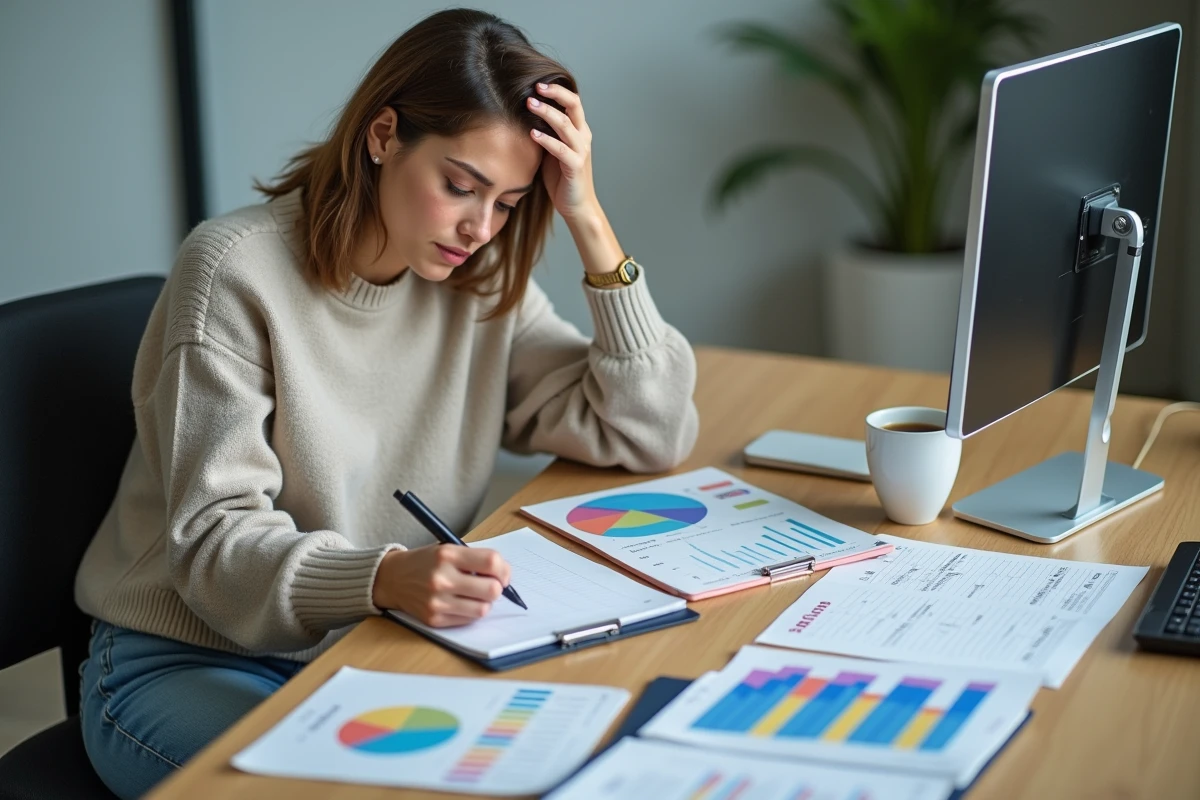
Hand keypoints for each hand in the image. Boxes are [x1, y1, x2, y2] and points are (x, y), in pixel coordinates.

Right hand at [371, 545, 511, 626]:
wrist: (392, 579)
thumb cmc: (425, 562)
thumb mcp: (447, 549)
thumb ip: (475, 559)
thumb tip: (504, 575)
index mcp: (447, 555)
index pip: (491, 562)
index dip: (504, 569)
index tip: (502, 573)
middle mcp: (442, 579)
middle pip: (492, 590)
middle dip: (497, 588)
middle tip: (490, 585)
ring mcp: (437, 602)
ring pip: (483, 609)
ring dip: (484, 602)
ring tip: (474, 595)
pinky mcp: (434, 619)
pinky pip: (467, 620)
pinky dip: (470, 612)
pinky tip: (460, 602)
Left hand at [528, 83, 596, 221]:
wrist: (576, 206)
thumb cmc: (561, 178)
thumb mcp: (552, 150)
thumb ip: (545, 132)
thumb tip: (523, 115)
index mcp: (579, 130)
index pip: (572, 101)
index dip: (557, 89)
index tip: (537, 82)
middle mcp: (583, 137)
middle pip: (573, 106)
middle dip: (554, 93)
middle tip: (535, 86)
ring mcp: (581, 151)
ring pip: (566, 125)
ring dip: (547, 113)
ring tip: (529, 104)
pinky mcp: (575, 167)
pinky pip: (561, 150)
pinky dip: (547, 140)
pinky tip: (532, 134)